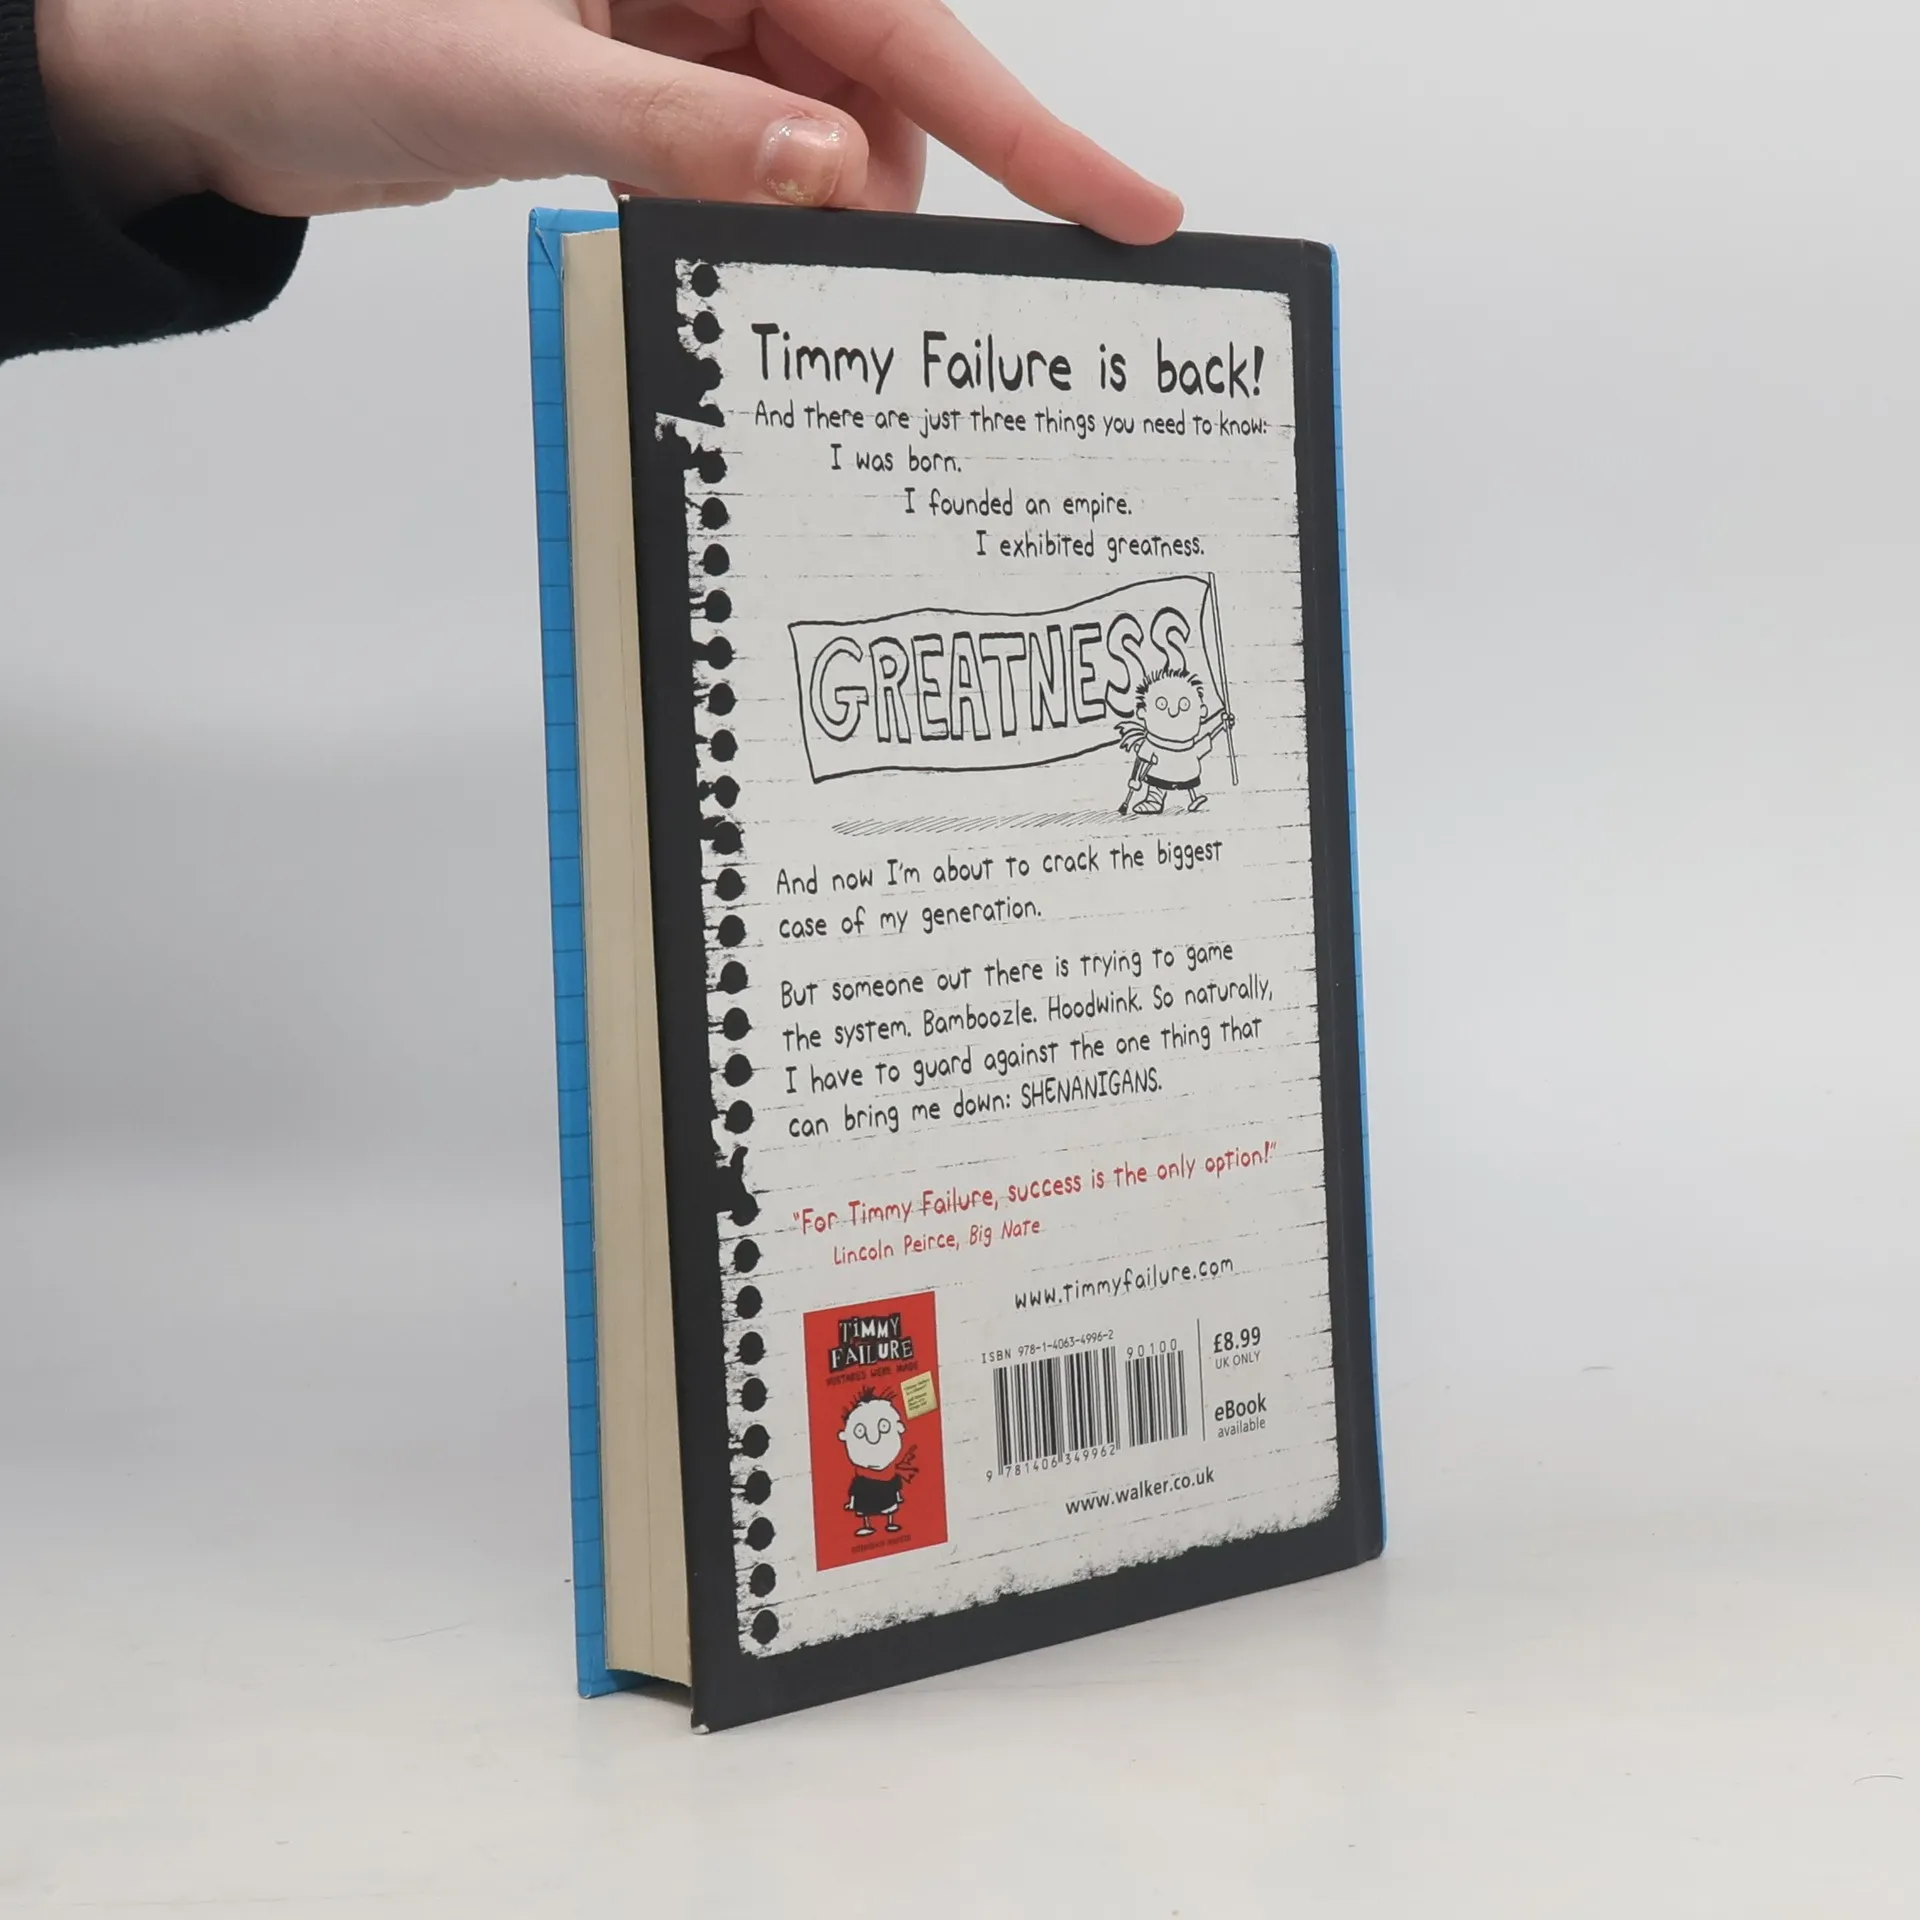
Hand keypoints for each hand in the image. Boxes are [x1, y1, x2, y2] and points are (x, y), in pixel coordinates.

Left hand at [34, 0, 1182, 241]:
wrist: (188, 67)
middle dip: (876, 188)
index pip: (901, 24)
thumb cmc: (306, 26)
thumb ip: (681, 131)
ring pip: (810, 125)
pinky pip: (739, 146)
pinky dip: (742, 207)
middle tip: (853, 285)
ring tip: (736, 256)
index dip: (1025, 122)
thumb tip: (827, 170)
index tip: (1125, 201)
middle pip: (871, 82)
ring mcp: (669, 18)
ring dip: (801, 209)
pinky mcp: (635, 76)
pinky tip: (700, 235)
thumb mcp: (509, 80)